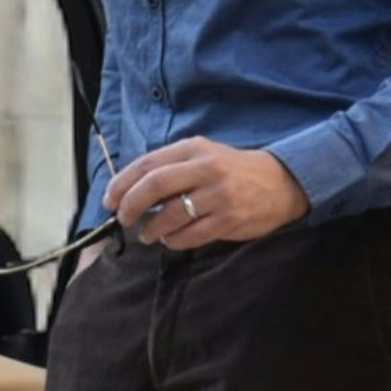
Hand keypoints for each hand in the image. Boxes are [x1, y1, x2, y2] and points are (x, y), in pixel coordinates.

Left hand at [105, 137, 310, 249]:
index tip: (109, 199)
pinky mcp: (228, 220)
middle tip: (123, 218)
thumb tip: (132, 189)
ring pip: (170, 215)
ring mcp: (218, 196)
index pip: (147, 165)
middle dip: (130, 206)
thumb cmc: (233, 170)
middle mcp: (205, 169)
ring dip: (151, 229)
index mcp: (194, 149)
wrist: (281, 181)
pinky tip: (170, 240)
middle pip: (154, 187)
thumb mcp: (204, 155)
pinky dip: (173, 241)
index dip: (122, 183)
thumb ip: (172, 167)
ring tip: (147, 234)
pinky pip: (190, 235)